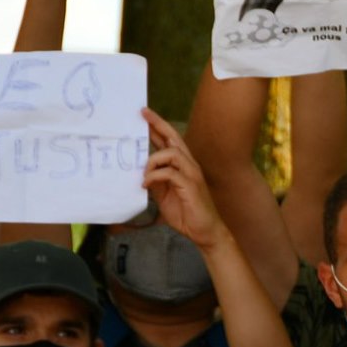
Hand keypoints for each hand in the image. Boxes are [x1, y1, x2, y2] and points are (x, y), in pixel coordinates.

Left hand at [140, 110, 224, 248]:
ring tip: (144, 175)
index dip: (158, 126)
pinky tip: (147, 184)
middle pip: (174, 139)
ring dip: (153, 161)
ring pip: (171, 153)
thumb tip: (142, 171)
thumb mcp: (164, 195)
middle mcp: (190, 166)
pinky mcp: (191, 186)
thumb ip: (156, 180)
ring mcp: (192, 175)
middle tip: (143, 114)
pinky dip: (154, 176)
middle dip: (158, 125)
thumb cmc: (186, 213)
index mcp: (183, 166)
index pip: (170, 141)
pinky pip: (169, 173)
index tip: (144, 114)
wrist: (204, 232)